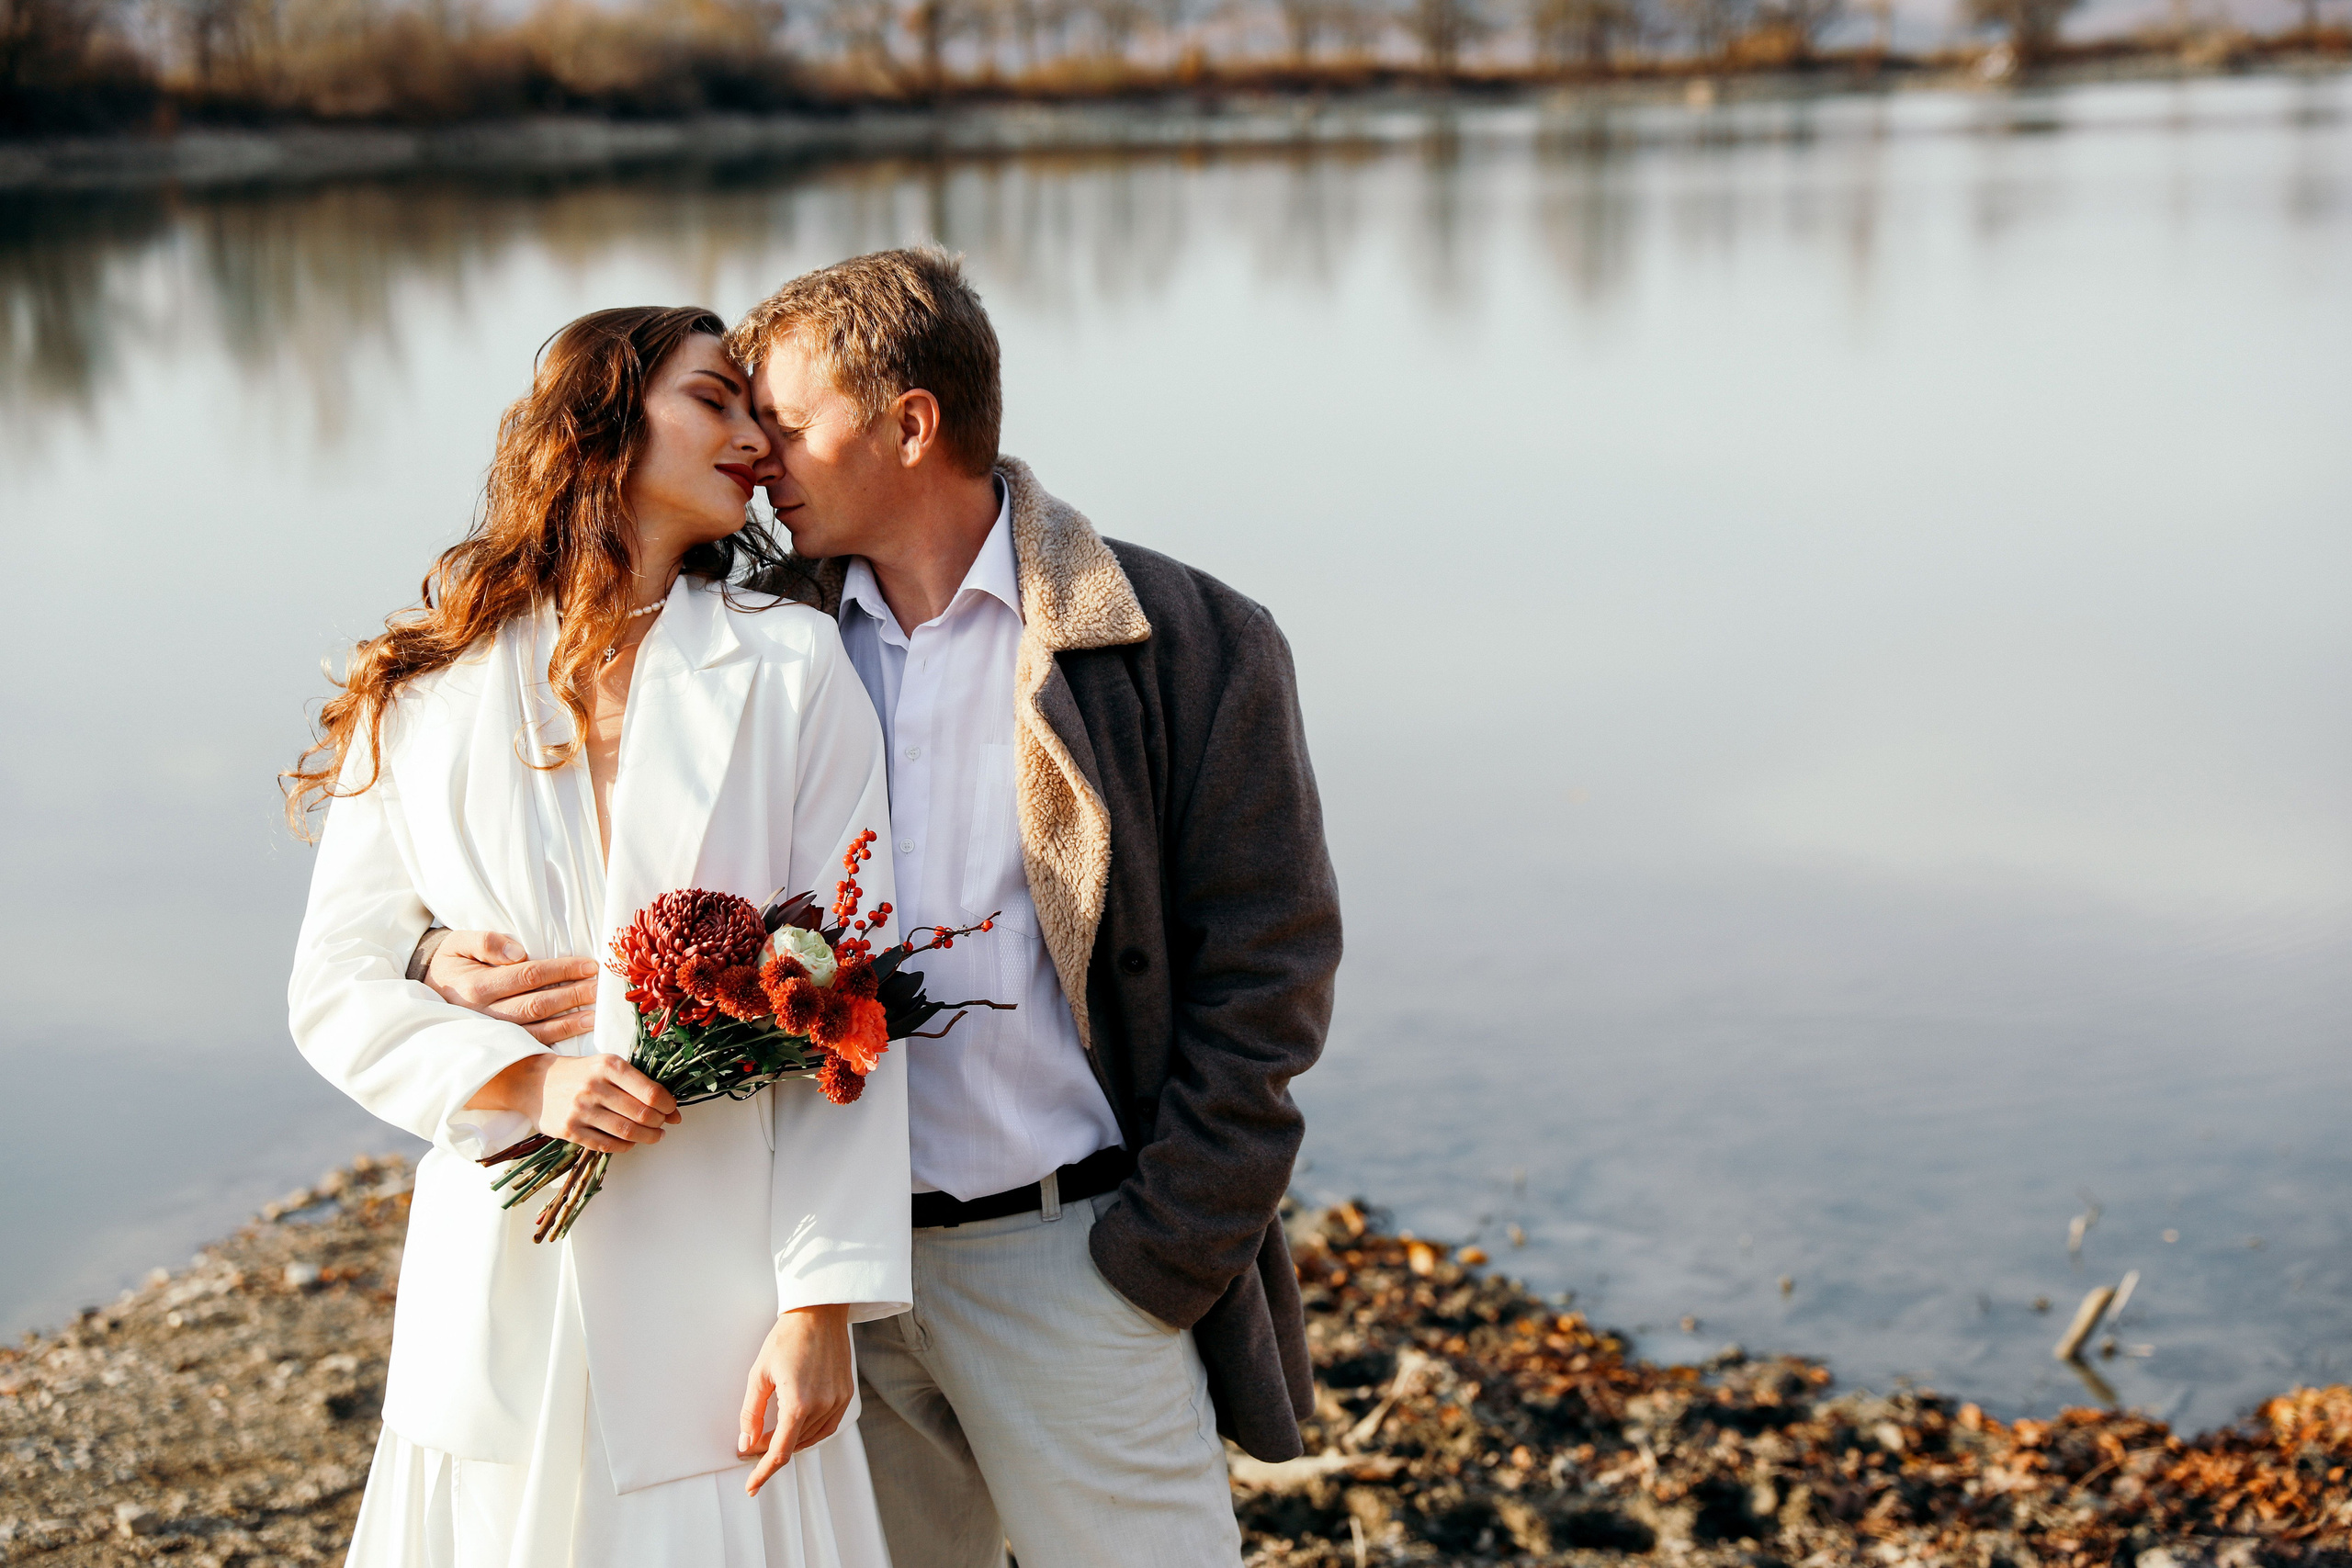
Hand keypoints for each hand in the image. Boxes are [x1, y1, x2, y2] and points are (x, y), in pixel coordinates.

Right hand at [426, 931, 598, 1044]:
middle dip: (572, 996)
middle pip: (537, 1005)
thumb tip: (519, 952)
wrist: (426, 998)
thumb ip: (486, 942)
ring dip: (569, 1023)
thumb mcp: (457, 944)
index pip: (528, 975)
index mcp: (476, 986)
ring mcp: (492, 1035)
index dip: (561, 970)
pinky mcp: (498, 1047)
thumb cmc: (449, 964)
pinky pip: (530, 1047)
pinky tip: (577, 1035)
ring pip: (536, 1031)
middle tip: (600, 988)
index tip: (589, 965)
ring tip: (596, 1015)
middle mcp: (484, 1014)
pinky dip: (555, 1042)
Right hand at [466, 1053, 678, 1152]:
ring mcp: (581, 1110)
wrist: (535, 1082)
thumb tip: (672, 1109)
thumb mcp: (607, 1066)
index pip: (650, 1092)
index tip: (673, 1110)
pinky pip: (606, 1144)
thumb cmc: (580, 1073)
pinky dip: (625, 1146)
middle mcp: (595, 1087)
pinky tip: (631, 1142)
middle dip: (660, 1123)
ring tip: (654, 1135)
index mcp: (609, 1066)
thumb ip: (638, 1083)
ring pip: (626, 1131)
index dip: (668, 1106)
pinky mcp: (570, 1130)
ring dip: (647, 1137)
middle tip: (664, 1124)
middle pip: (641, 1114)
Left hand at [738, 1304, 853, 1495]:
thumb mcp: (759, 1374)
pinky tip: (797, 1428)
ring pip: (811, 1437)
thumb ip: (750, 1413)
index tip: (751, 1486)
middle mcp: (822, 1405)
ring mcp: (838, 1401)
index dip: (763, 1472)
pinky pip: (827, 1426)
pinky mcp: (847, 1394)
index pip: (780, 1452)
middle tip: (752, 1445)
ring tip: (771, 1436)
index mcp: (798, 1402)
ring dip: (791, 1441)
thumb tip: (746, 1443)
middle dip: (771, 1450)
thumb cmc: (787, 1338)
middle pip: (794, 1445)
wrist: (819, 1313)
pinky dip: (810, 1433)